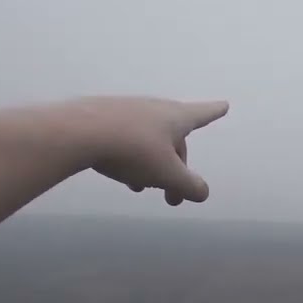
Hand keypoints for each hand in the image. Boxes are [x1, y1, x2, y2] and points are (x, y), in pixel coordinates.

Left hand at [55, 96, 229, 205]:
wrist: (78, 132)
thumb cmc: (133, 150)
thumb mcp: (168, 175)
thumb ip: (189, 186)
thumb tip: (203, 193)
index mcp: (175, 118)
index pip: (201, 115)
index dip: (214, 113)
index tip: (224, 105)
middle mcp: (153, 108)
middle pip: (173, 139)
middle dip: (176, 167)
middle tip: (172, 196)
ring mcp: (126, 109)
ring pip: (147, 141)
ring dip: (150, 164)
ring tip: (140, 186)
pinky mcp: (101, 116)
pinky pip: (123, 138)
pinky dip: (128, 155)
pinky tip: (117, 170)